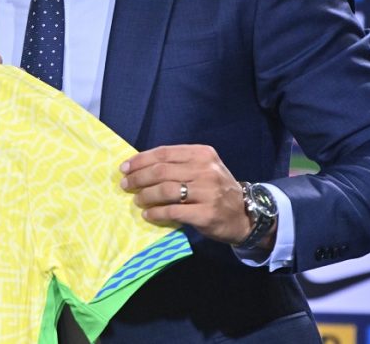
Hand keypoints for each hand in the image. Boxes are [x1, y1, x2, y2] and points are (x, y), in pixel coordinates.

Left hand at [120, 144, 253, 245]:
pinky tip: (148, 214)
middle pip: (161, 171)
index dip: (141, 160)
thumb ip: (179, 164)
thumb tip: (141, 166)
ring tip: (137, 200)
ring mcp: (207, 192)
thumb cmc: (217, 190)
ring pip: (165, 190)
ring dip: (145, 195)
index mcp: (202, 154)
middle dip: (138, 178)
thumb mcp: (204, 169)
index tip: (125, 168)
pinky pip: (172, 211)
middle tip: (125, 185)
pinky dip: (156, 212)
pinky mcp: (205, 213)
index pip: (164, 153)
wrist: (244, 215)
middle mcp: (205, 170)